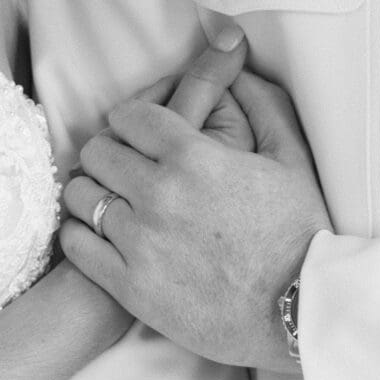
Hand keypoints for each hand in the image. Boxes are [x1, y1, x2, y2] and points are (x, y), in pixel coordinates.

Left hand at [59, 32, 329, 367]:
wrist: (302, 312)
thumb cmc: (301, 233)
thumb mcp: (291, 157)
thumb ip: (261, 104)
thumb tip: (237, 67)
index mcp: (194, 156)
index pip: (128, 117)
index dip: (131, 121)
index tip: (138, 134)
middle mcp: (160, 194)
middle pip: (97, 152)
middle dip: (109, 153)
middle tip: (124, 167)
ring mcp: (141, 243)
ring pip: (80, 195)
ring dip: (92, 191)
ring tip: (111, 200)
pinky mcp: (131, 287)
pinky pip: (77, 244)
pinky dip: (80, 233)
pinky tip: (99, 233)